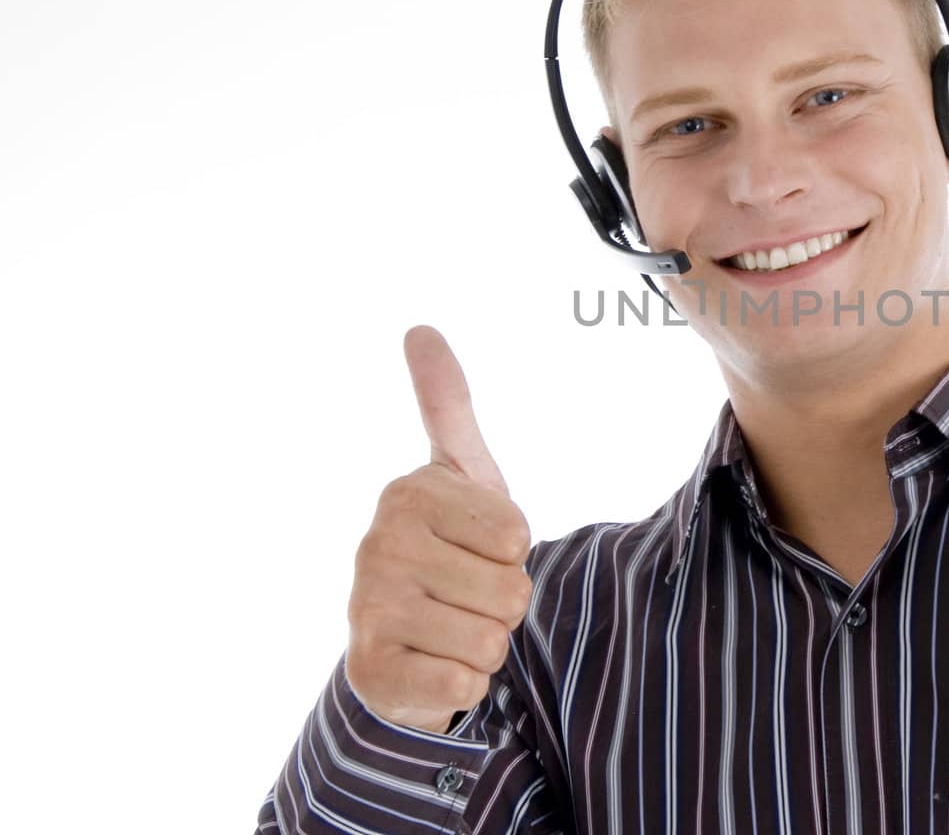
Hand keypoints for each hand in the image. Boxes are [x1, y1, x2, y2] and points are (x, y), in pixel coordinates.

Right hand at [344, 326, 533, 732]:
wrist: (405, 640)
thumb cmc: (447, 547)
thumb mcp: (461, 472)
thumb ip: (448, 404)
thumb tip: (419, 328)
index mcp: (407, 493)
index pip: (517, 533)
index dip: (513, 551)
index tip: (476, 547)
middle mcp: (377, 546)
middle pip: (509, 589)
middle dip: (503, 603)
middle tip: (465, 593)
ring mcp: (367, 609)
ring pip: (491, 639)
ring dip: (485, 643)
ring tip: (449, 626)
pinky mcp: (370, 671)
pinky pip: (465, 683)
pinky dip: (464, 683)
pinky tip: (432, 664)